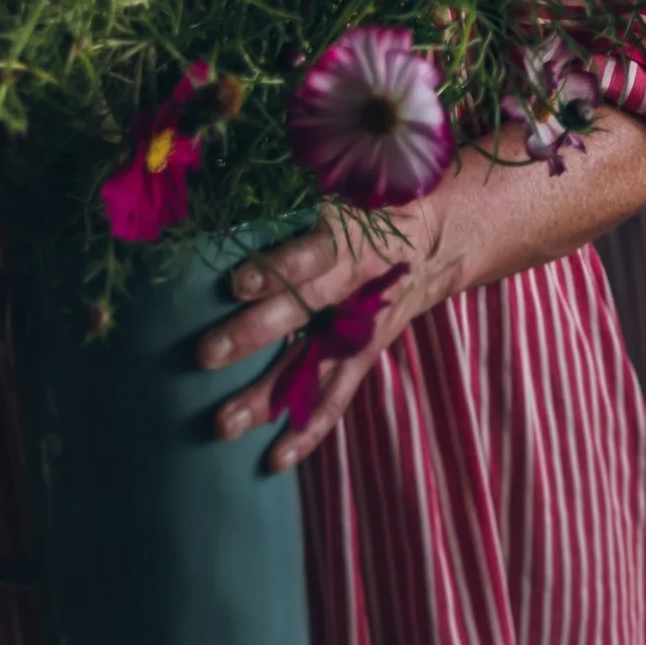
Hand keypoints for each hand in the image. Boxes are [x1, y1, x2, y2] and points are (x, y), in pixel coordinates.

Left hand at [194, 193, 460, 473]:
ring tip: (223, 424)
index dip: (279, 270)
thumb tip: (233, 185)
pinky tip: (274, 459)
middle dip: (256, 335)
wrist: (440, 235)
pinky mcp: (364, 355)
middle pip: (305, 313)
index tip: (237, 282)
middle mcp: (358, 287)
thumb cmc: (378, 202)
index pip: (314, 256)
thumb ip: (306, 195)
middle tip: (205, 354)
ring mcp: (361, 328)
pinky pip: (336, 398)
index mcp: (355, 239)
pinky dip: (307, 429)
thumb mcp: (354, 187)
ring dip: (269, 397)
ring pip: (315, 366)